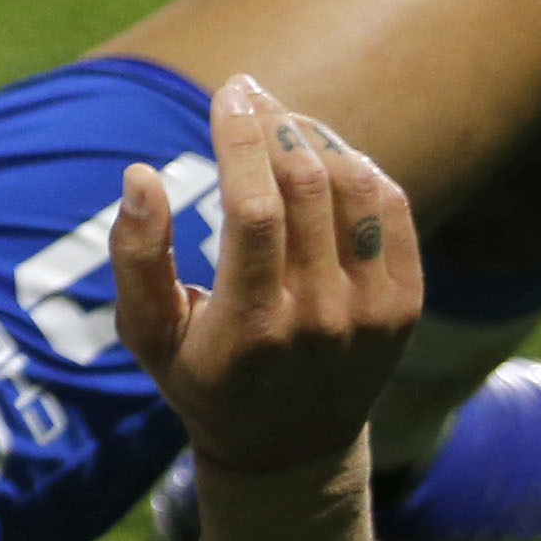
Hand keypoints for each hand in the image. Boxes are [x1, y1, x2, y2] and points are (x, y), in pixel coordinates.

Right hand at [120, 73, 421, 476]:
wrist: (290, 449)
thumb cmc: (203, 379)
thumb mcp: (149, 334)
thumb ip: (136, 256)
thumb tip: (139, 175)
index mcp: (251, 325)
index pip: (254, 209)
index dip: (241, 138)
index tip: (227, 92)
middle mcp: (320, 318)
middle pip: (308, 186)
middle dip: (276, 123)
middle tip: (249, 94)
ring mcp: (372, 311)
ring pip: (356, 188)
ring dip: (318, 138)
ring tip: (282, 121)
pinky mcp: (405, 304)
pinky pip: (391, 209)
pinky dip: (358, 167)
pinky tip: (323, 155)